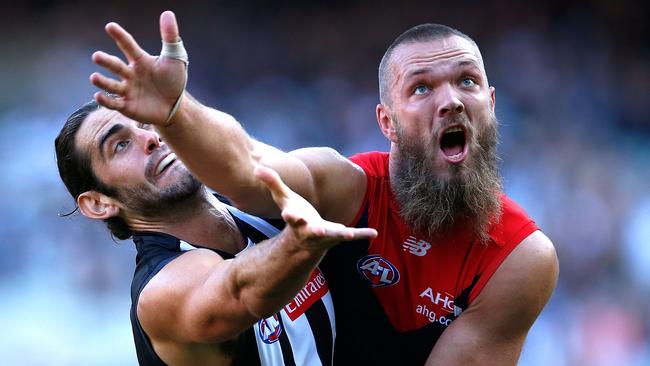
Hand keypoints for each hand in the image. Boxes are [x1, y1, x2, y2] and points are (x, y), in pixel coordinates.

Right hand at [90, 10, 185, 125]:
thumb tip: (167, 13)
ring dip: (102, 81)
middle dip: (106, 61)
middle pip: (116, 66)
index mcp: (140, 60)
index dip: (120, 36)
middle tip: (96, 56)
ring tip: (94, 77)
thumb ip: (170, 37)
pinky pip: (114, 103)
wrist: (175, 106)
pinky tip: (98, 96)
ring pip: (111, 85)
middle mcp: (130, 74)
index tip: (110, 26)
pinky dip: (105, 100)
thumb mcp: (174, 58)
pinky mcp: (127, 106)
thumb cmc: (173, 80)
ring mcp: (127, 90)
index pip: (128, 46)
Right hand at [255, 165, 376, 249]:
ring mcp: (326, 234)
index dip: (291, 215)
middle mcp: (310, 230)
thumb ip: (273, 183)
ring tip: (350, 234)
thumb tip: (257, 167)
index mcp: (297, 220)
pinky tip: (373, 232)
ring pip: (334, 235)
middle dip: (316, 230)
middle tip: (320, 230)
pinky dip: (363, 234)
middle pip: (312, 230)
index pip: (292, 217)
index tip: (289, 214)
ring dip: (341, 234)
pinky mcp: (339, 236)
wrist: (305, 239)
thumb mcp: (283, 198)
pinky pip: (353, 235)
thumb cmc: (295, 214)